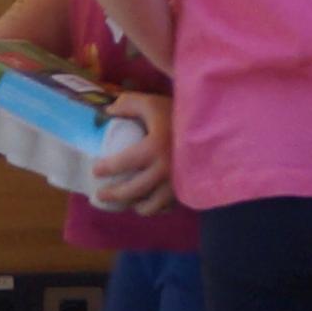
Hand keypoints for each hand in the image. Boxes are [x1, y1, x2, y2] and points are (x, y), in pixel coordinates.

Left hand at [89, 90, 176, 216]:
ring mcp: (177, 183)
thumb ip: (128, 104)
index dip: (105, 169)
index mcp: (153, 147)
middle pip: (132, 191)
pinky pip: (169, 206)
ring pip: (151, 206)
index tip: (95, 170)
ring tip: (128, 203)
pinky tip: (150, 202)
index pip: (122, 163)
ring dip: (136, 206)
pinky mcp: (188, 190)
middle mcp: (164, 170)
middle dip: (113, 195)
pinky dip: (157, 207)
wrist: (215, 126)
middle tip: (100, 194)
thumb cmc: (179, 113)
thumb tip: (108, 112)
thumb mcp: (152, 103)